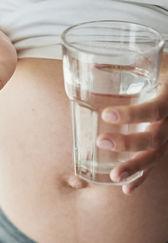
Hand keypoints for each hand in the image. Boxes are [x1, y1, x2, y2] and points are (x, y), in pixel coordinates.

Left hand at [97, 54, 167, 194]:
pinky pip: (155, 164)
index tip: (107, 115)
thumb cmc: (167, 72)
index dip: (132, 114)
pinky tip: (126, 189)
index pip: (154, 109)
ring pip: (156, 156)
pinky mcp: (165, 145)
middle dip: (128, 143)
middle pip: (154, 137)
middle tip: (101, 141)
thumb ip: (126, 66)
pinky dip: (141, 177)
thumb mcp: (153, 63)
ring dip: (135, 167)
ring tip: (114, 177)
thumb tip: (92, 64)